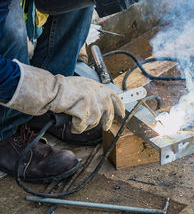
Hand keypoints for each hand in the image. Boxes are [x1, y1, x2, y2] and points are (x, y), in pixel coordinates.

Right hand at [2, 60, 124, 132]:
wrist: (52, 90)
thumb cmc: (64, 88)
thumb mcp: (84, 86)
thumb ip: (95, 93)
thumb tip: (104, 105)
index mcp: (99, 87)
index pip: (115, 98)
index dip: (120, 108)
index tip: (122, 114)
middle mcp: (99, 95)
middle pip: (108, 114)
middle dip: (106, 122)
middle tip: (105, 127)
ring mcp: (92, 104)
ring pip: (94, 122)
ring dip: (85, 123)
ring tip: (76, 117)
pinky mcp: (84, 112)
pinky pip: (82, 126)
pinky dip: (76, 127)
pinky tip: (71, 122)